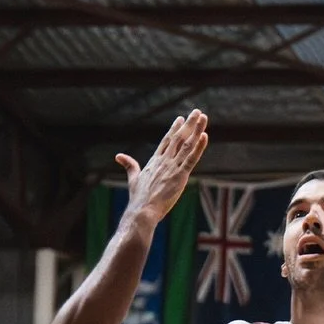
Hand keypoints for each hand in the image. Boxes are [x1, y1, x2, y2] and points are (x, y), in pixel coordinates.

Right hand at [116, 110, 208, 226]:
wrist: (142, 210)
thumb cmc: (138, 198)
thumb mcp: (133, 178)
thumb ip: (129, 165)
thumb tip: (118, 156)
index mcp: (155, 161)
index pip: (167, 141)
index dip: (175, 129)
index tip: (181, 119)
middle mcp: (164, 161)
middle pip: (179, 138)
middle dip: (188, 124)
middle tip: (196, 112)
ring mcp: (172, 167)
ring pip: (187, 145)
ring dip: (196, 130)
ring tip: (203, 117)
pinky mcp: (180, 176)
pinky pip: (191, 159)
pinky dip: (198, 147)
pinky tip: (204, 136)